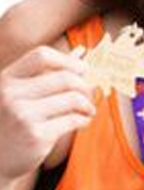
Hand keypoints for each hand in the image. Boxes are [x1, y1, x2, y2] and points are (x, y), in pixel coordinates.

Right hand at [0, 46, 94, 181]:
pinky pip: (73, 120)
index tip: (82, 69)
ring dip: (87, 104)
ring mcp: (23, 116)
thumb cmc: (9, 123)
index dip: (68, 60)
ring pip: (73, 99)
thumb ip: (44, 74)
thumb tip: (81, 52)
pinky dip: (84, 119)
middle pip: (65, 78)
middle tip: (89, 93)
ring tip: (88, 109)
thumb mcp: (16, 94)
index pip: (42, 56)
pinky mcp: (37, 136)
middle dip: (84, 85)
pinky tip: (82, 121)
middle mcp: (11, 95)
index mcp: (5, 80)